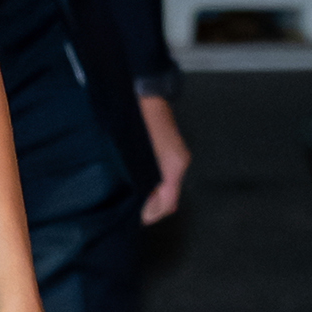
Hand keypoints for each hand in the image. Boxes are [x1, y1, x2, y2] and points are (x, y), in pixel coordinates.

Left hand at [137, 96, 189, 225]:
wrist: (144, 92)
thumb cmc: (137, 122)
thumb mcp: (135, 156)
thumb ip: (140, 182)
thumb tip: (141, 204)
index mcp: (173, 166)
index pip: (167, 204)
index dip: (151, 215)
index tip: (136, 219)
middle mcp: (179, 163)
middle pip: (169, 197)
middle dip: (152, 207)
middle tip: (131, 211)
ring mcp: (177, 156)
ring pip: (167, 186)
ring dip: (152, 195)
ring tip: (132, 198)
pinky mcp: (171, 150)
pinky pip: (165, 174)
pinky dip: (154, 183)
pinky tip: (138, 181)